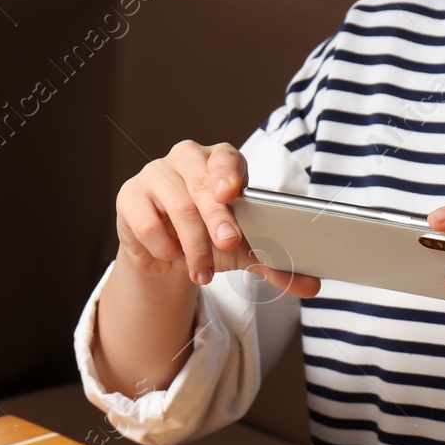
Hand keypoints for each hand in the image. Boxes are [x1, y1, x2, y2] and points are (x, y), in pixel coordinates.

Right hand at [115, 140, 319, 298]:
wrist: (166, 253)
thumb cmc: (207, 238)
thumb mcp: (244, 251)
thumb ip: (275, 264)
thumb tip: (313, 285)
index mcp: (220, 162)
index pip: (226, 158)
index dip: (227, 174)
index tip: (230, 192)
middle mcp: (188, 159)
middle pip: (201, 184)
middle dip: (216, 219)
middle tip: (227, 244)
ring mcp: (156, 174)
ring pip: (176, 207)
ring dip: (193, 247)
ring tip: (202, 273)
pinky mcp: (130, 195)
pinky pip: (148, 224)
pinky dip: (164, 248)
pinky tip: (172, 256)